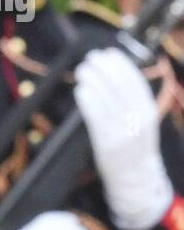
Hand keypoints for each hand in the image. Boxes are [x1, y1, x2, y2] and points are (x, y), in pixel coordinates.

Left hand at [75, 47, 172, 229]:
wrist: (135, 177)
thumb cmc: (134, 143)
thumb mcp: (140, 119)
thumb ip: (130, 100)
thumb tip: (112, 73)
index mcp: (149, 111)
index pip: (136, 82)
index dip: (121, 65)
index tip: (109, 53)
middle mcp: (138, 120)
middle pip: (120, 87)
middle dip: (105, 69)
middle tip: (91, 58)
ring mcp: (123, 132)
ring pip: (107, 99)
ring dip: (93, 80)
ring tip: (83, 71)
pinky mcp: (107, 143)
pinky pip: (96, 117)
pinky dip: (88, 100)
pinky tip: (81, 90)